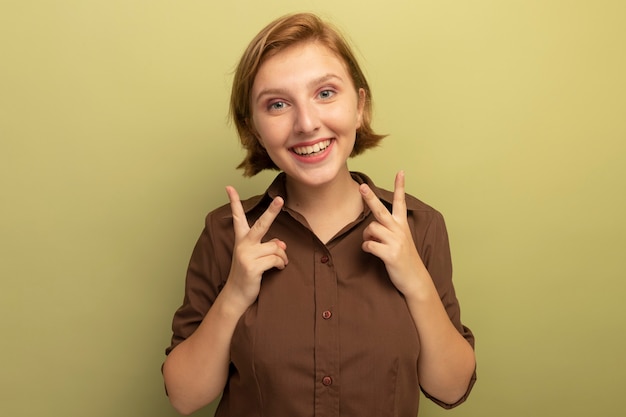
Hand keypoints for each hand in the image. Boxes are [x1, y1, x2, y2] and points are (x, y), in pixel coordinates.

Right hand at [224, 186, 288, 307]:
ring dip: (282, 257)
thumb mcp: (256, 257)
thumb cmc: (248, 273)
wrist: (237, 295)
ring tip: (279, 263)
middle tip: (280, 199)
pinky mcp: (252, 266)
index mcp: (241, 239)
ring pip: (276, 247)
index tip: (229, 187)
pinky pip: (276, 259)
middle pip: (261, 224)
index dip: (233, 202)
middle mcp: (243, 244)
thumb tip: (282, 244)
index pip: (237, 217)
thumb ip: (268, 246)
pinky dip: (281, 264)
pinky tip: (278, 269)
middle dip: (272, 211)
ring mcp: (246, 255)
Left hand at [360, 171, 425, 295]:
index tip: (400, 172)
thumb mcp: (400, 240)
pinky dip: (366, 248)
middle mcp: (399, 230)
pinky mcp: (391, 254)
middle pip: (380, 210)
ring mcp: (396, 241)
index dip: (400, 187)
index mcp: (402, 225)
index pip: (400, 202)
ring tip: (373, 243)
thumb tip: (370, 228)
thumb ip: (387, 230)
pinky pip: (369, 245)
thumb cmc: (404, 259)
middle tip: (361, 187)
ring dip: (367, 236)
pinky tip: (372, 252)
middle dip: (370, 198)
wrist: (415, 279)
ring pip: (371, 229)